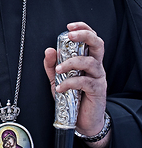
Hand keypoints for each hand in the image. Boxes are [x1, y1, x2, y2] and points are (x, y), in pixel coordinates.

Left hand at [44, 22, 109, 147]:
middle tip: (70, 36)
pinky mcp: (98, 91)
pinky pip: (85, 82)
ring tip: (58, 69)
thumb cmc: (72, 96)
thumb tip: (49, 50)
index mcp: (88, 59)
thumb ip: (52, 64)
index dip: (83, 29)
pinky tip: (60, 88)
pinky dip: (70, 82)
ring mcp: (98, 78)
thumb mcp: (58, 78)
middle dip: (84, 36)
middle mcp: (96, 66)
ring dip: (71, 63)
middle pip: (98, 44)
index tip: (69, 26)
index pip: (91, 38)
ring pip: (90, 62)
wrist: (82, 121)